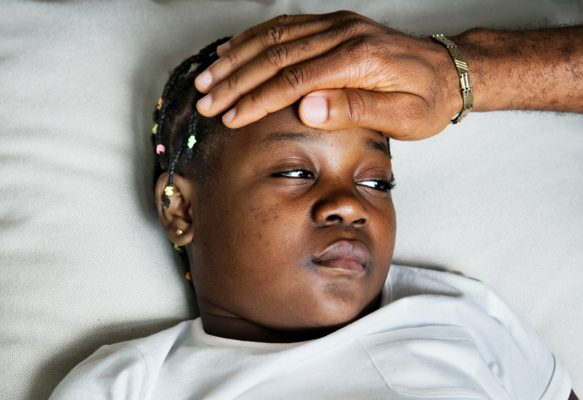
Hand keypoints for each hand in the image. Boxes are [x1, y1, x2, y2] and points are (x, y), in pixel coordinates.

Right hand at [194, 11, 463, 139]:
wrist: (449, 72)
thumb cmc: (426, 100)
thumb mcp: (401, 117)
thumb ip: (354, 110)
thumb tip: (306, 108)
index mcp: (358, 59)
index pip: (294, 80)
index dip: (257, 100)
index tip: (231, 118)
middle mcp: (343, 34)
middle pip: (276, 56)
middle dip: (235, 81)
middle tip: (206, 101)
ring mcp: (337, 25)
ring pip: (274, 38)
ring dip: (237, 59)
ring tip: (207, 79)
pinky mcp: (334, 25)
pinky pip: (286, 27)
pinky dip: (254, 40)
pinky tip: (232, 51)